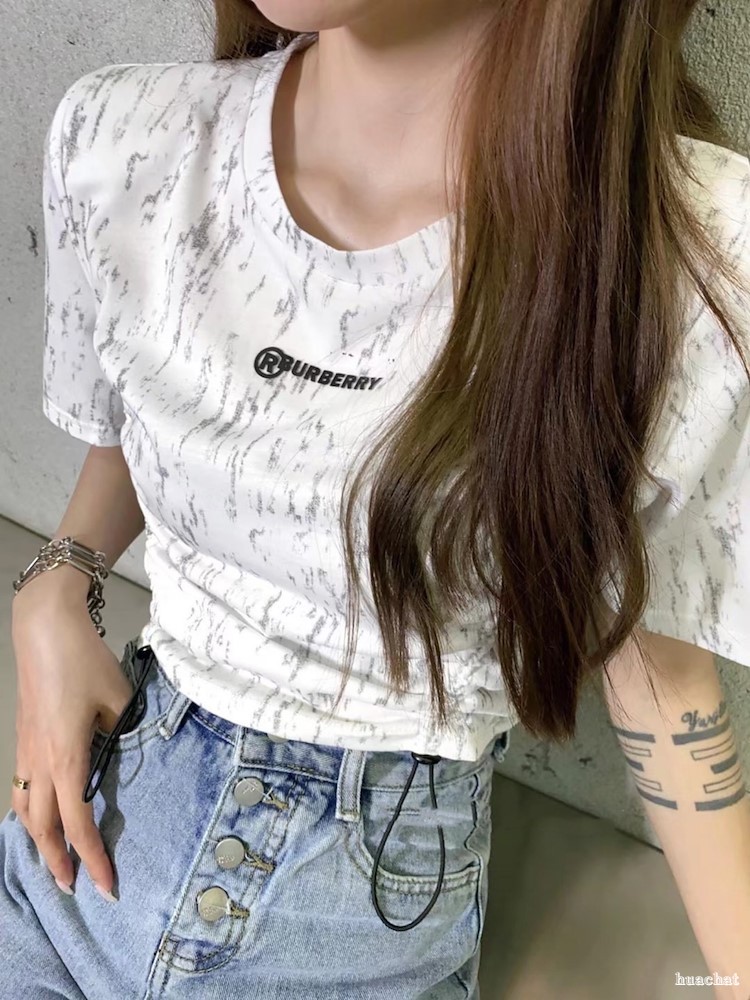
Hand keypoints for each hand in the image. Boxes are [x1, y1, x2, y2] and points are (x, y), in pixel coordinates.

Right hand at [10, 597, 134, 895]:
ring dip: (37, 841)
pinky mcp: (23, 738)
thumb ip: (127, 731)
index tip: (106, 886)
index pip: (77, 823)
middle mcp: (39, 762)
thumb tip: (133, 750)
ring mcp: (26, 750)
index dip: (92, 858)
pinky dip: (27, 813)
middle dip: (57, 863)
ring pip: (24, 811)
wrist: (44, 629)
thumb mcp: (119, 697)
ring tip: (53, 861)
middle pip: (42, 828)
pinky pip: (19, 788)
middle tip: (74, 889)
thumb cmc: (84, 661)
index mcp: (66, 758)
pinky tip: (37, 815)